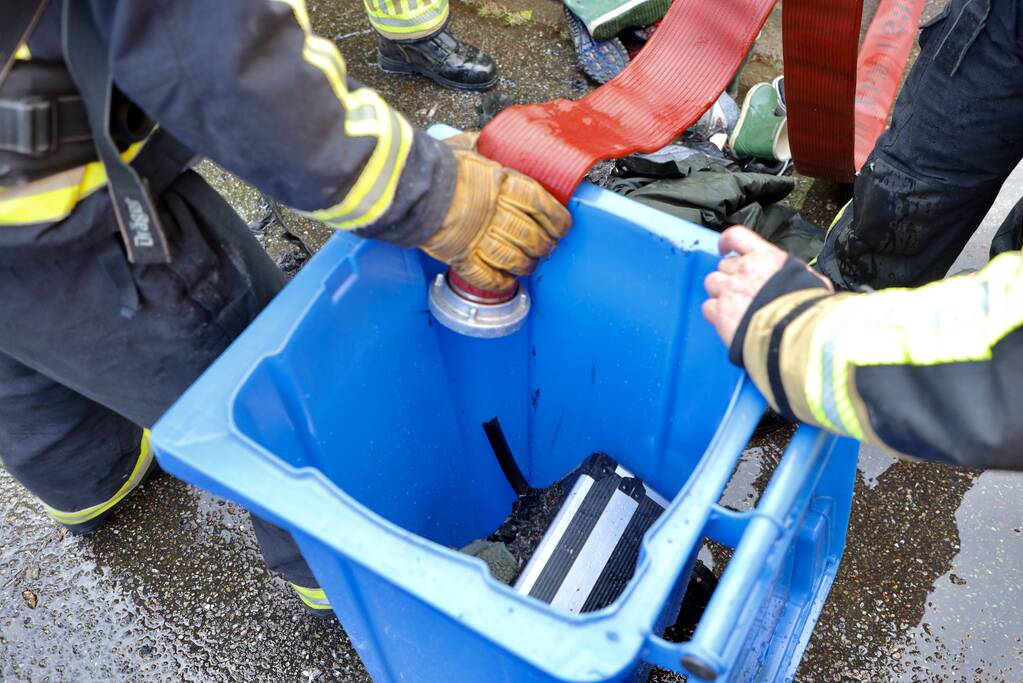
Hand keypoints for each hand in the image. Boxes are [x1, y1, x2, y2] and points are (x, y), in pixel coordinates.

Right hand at [421, 142, 570, 291]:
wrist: (406, 186)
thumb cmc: (435, 165)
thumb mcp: (463, 147)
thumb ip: (479, 146)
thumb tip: (483, 139)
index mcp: (502, 184)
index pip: (541, 204)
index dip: (557, 219)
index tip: (562, 227)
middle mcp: (496, 212)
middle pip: (531, 235)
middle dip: (544, 245)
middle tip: (548, 248)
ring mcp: (479, 237)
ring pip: (514, 258)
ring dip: (526, 264)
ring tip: (529, 265)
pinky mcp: (461, 256)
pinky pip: (487, 276)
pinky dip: (500, 282)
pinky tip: (508, 281)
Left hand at [702, 226, 831, 345]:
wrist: (795, 333)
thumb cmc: (806, 309)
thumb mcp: (811, 281)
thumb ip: (796, 275)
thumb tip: (800, 280)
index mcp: (766, 257)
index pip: (737, 236)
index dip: (727, 242)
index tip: (725, 249)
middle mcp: (744, 270)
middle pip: (724, 266)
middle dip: (730, 277)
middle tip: (742, 292)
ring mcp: (729, 290)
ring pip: (712, 283)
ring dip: (720, 293)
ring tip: (734, 307)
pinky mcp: (720, 312)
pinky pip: (708, 307)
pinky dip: (715, 313)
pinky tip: (728, 321)